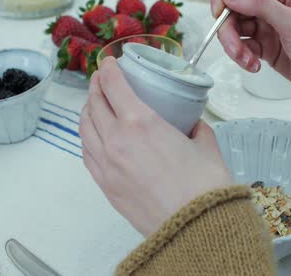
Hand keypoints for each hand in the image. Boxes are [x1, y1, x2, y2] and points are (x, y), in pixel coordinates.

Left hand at [79, 57, 232, 236]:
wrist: (195, 227)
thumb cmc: (204, 186)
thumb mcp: (205, 144)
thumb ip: (194, 127)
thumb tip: (189, 124)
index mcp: (141, 123)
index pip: (113, 86)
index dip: (107, 69)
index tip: (108, 62)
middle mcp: (116, 140)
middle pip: (94, 103)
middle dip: (96, 86)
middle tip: (102, 79)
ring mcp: (107, 165)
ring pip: (84, 127)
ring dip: (87, 109)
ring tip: (95, 104)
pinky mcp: (106, 186)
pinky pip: (87, 153)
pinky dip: (87, 137)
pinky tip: (95, 135)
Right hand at [211, 0, 290, 112]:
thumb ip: (259, 5)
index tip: (221, 12)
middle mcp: (272, 6)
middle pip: (232, 7)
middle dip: (227, 29)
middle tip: (235, 48)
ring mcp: (268, 28)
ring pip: (234, 30)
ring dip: (234, 47)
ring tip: (248, 62)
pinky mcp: (266, 49)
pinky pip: (242, 48)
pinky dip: (242, 58)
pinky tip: (254, 66)